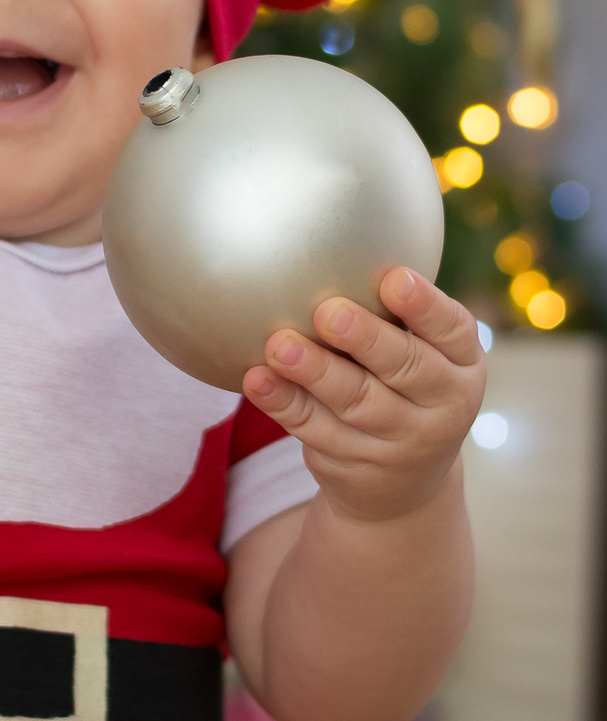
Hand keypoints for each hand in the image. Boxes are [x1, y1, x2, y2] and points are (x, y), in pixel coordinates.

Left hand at [242, 269, 485, 524]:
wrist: (405, 485)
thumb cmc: (406, 383)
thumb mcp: (425, 350)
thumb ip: (396, 308)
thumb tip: (332, 236)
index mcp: (462, 362)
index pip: (452, 329)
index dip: (425, 305)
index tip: (394, 278)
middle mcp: (442, 405)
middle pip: (404, 368)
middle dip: (365, 338)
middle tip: (328, 312)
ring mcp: (400, 442)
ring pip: (355, 402)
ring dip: (314, 372)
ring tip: (279, 345)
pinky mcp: (355, 465)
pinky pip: (314, 430)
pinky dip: (283, 402)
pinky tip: (257, 378)